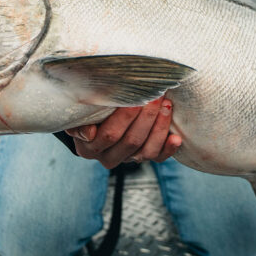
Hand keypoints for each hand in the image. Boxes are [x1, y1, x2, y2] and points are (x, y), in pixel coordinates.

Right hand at [65, 97, 181, 169]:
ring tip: (166, 105)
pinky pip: (158, 158)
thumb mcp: (79, 114)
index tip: (135, 98)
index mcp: (89, 148)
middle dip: (146, 116)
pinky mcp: (143, 159)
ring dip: (159, 127)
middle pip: (131, 141)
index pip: (110, 135)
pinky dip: (168, 148)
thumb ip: (81, 121)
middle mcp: (107, 158)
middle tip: (155, 95)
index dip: (124, 117)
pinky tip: (176, 137)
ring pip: (146, 150)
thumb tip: (90, 133)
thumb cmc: (88, 111)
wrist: (96, 119)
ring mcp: (127, 160)